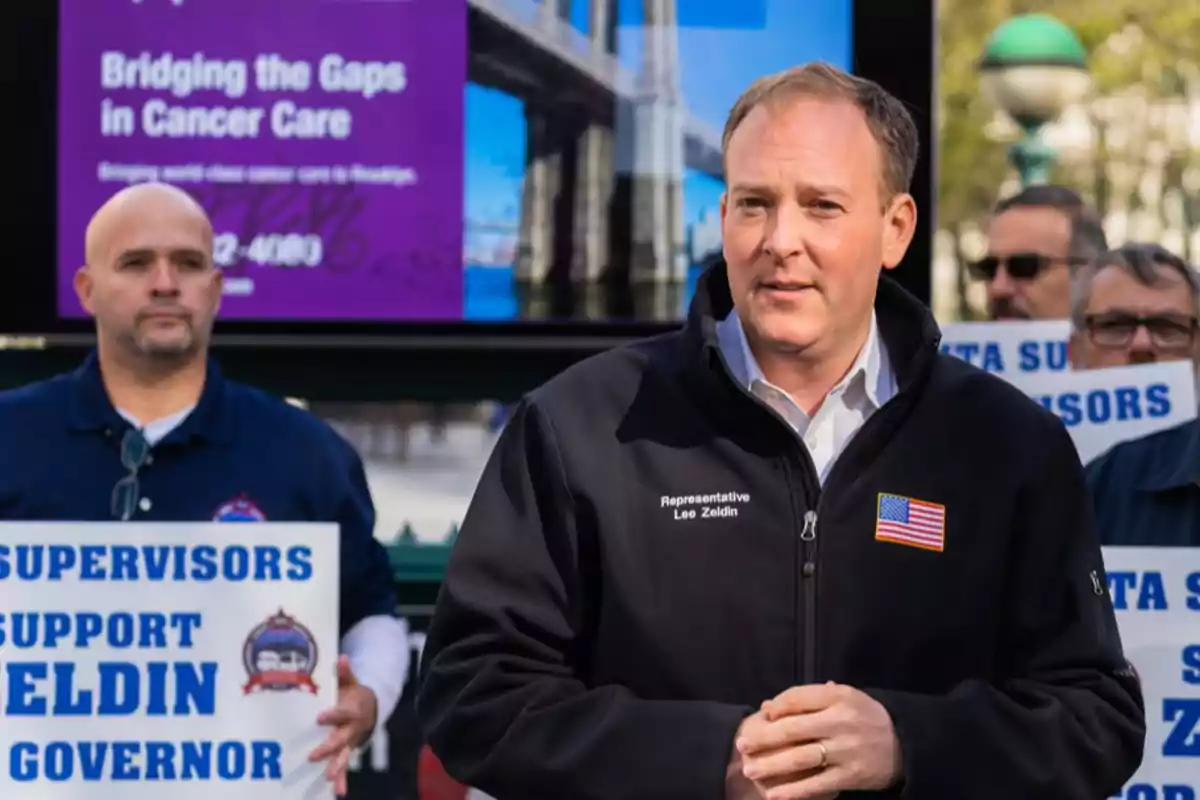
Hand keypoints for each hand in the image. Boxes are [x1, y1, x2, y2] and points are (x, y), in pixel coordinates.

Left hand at [308, 655, 378, 795]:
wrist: (369, 709)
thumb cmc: (352, 694)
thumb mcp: (349, 682)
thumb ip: (343, 672)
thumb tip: (340, 657)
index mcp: (352, 710)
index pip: (343, 713)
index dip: (333, 715)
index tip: (320, 717)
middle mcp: (352, 729)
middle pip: (341, 739)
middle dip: (328, 747)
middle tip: (313, 754)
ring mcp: (349, 742)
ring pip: (343, 756)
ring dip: (337, 767)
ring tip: (329, 778)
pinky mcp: (346, 751)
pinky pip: (345, 766)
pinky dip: (343, 780)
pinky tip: (338, 792)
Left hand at [735, 683, 900, 798]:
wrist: (904, 743)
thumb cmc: (864, 717)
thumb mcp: (844, 696)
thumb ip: (809, 698)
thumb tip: (769, 707)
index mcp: (838, 697)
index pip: (798, 698)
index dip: (776, 708)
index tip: (760, 716)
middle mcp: (840, 722)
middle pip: (793, 729)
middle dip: (763, 739)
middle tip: (742, 745)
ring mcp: (845, 751)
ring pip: (801, 758)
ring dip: (771, 765)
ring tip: (750, 769)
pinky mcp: (850, 776)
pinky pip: (816, 785)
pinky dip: (794, 792)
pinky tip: (774, 795)